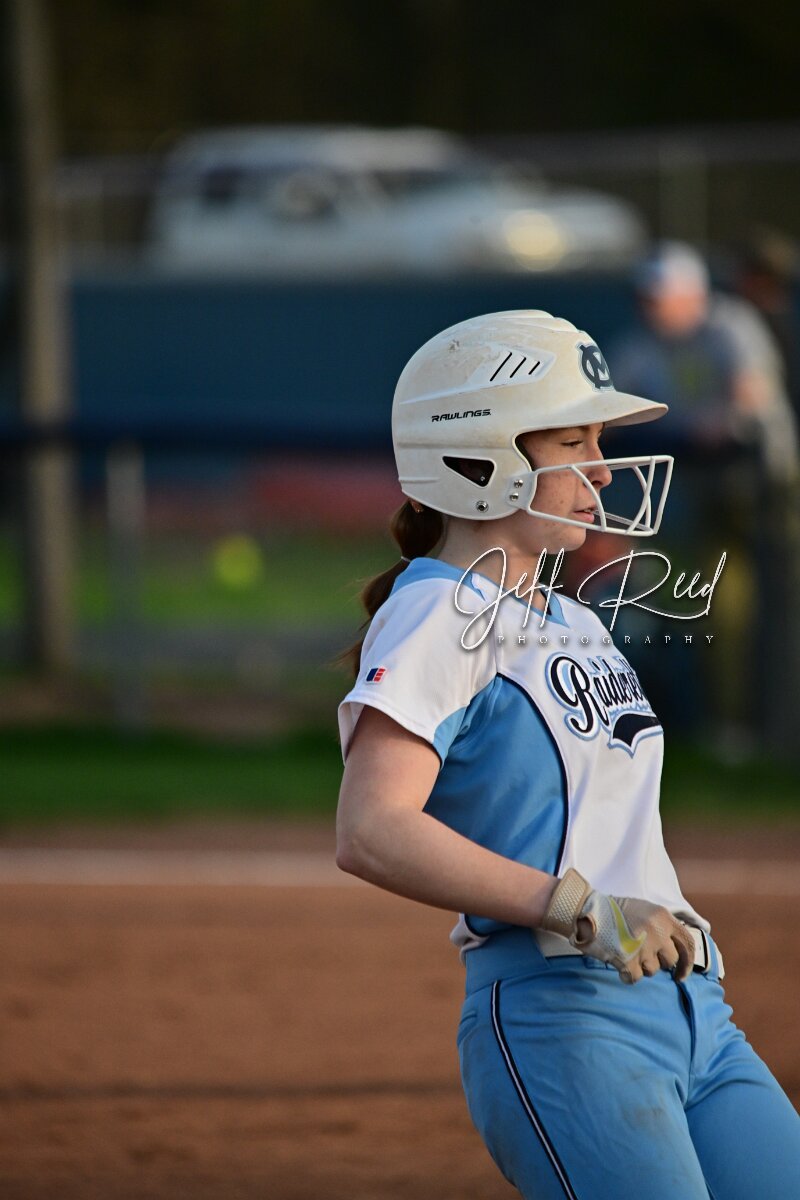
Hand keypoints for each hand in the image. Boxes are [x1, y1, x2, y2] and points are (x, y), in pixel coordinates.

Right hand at [541, 869, 694, 984]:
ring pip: (652, 970)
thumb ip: (662, 926)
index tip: (681, 974)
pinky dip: (627, 973)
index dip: (688, 962)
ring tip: (624, 950)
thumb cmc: (614, 912)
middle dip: (657, 961)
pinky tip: (617, 961)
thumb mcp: (644, 910)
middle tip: (641, 954)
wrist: (586, 912)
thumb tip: (674, 949)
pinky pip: (636, 978)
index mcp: (663, 917)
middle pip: (670, 960)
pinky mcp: (629, 961)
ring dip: (640, 965)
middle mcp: (657, 932)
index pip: (687, 943)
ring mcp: (643, 947)